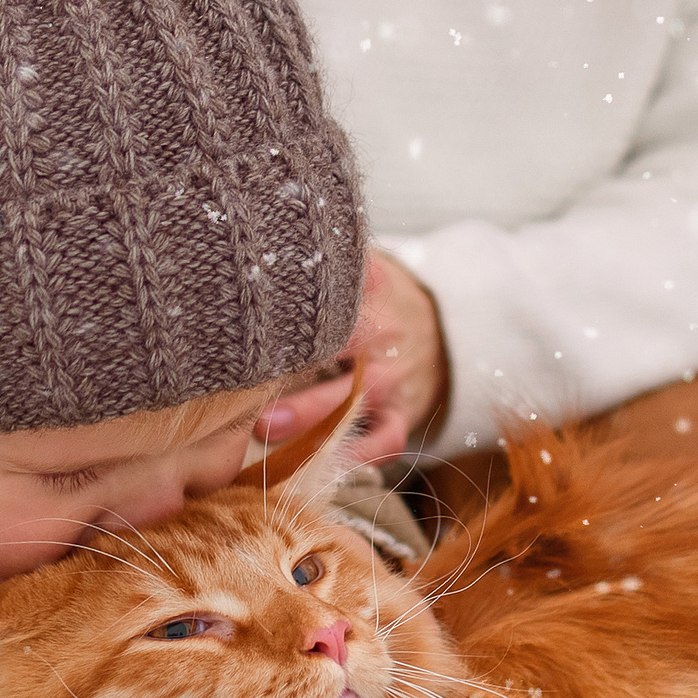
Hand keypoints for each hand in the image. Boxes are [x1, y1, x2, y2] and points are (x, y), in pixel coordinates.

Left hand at [258, 247, 446, 466]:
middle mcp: (382, 335)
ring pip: (357, 399)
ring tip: (266, 426)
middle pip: (340, 347)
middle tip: (247, 384)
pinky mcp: (404, 414)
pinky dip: (361, 454)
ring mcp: (394, 378)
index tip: (255, 323)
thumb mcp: (364, 268)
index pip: (336, 295)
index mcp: (369, 293)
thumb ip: (327, 258)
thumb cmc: (382, 302)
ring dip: (312, 415)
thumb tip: (274, 236)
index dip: (296, 309)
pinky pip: (388, 440)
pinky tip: (325, 461)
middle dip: (295, 365)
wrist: (450, 330)